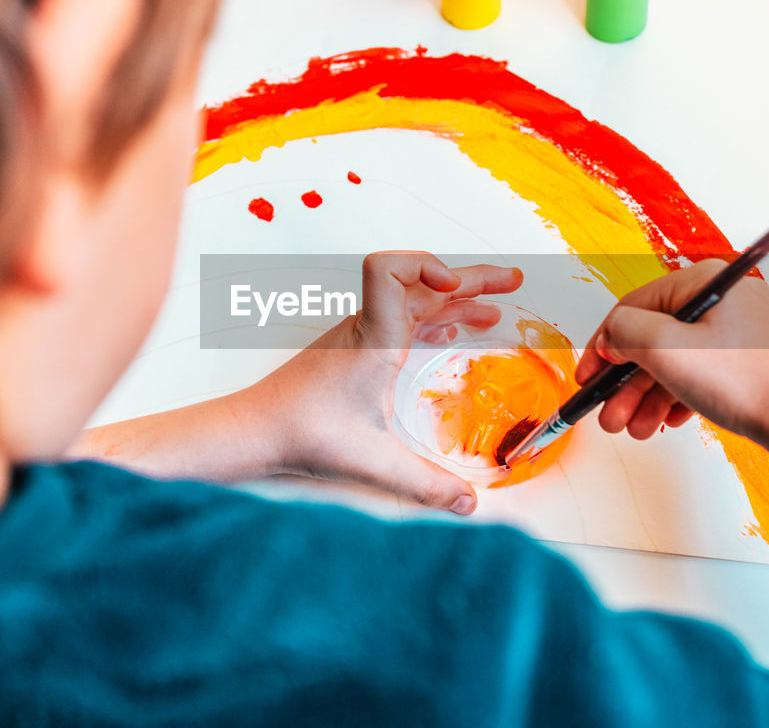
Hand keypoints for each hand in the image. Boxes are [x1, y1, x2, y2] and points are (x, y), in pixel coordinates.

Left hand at [251, 251, 522, 514]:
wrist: (257, 430)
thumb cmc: (301, 433)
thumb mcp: (371, 461)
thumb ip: (424, 484)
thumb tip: (469, 503)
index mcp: (373, 338)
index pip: (388, 269)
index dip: (426, 266)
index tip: (455, 286)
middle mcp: (367, 327)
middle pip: (421, 280)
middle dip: (470, 278)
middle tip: (511, 280)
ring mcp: (361, 334)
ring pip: (415, 299)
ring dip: (456, 299)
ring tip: (494, 308)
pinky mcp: (357, 348)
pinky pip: (403, 319)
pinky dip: (435, 319)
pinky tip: (452, 333)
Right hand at [575, 259, 768, 453]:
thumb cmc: (749, 378)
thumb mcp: (667, 347)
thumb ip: (626, 333)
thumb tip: (612, 335)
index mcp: (704, 282)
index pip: (634, 308)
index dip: (604, 345)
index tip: (589, 378)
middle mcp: (724, 301)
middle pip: (655, 339)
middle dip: (626, 383)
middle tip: (610, 416)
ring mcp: (742, 332)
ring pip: (678, 361)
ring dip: (648, 397)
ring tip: (637, 430)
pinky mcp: (754, 362)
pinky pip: (702, 375)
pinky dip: (679, 397)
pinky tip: (669, 421)